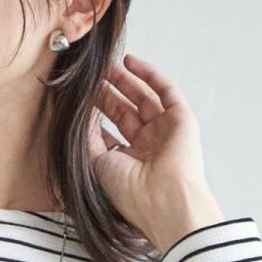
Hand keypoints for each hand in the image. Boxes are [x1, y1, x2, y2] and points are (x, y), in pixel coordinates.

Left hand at [88, 52, 223, 255]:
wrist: (162, 199)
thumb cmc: (128, 191)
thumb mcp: (97, 161)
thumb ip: (88, 135)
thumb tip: (80, 111)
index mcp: (129, 161)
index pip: (111, 129)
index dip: (96, 111)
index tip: (79, 96)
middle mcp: (148, 146)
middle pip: (126, 111)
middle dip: (108, 92)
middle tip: (92, 76)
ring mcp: (166, 132)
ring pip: (144, 98)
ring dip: (125, 80)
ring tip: (106, 65)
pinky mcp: (182, 120)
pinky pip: (166, 91)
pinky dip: (149, 74)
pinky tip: (131, 62)